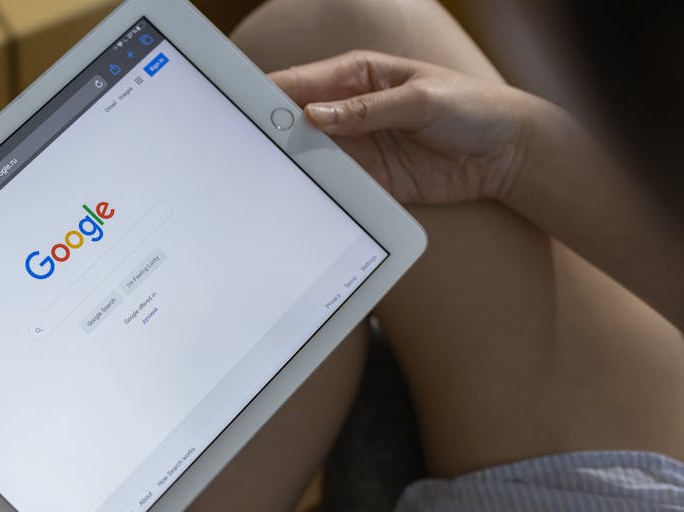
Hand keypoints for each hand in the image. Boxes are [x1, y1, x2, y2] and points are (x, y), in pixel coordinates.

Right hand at [270, 50, 544, 205]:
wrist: (508, 153)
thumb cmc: (472, 108)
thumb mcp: (420, 100)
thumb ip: (366, 109)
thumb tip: (316, 115)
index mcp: (357, 75)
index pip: (301, 82)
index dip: (268, 94)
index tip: (241, 109)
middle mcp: (349, 110)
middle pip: (296, 121)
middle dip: (270, 132)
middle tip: (243, 149)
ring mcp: (357, 146)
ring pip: (308, 155)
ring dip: (289, 165)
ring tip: (263, 177)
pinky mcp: (369, 179)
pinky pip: (333, 185)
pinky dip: (315, 191)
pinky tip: (297, 198)